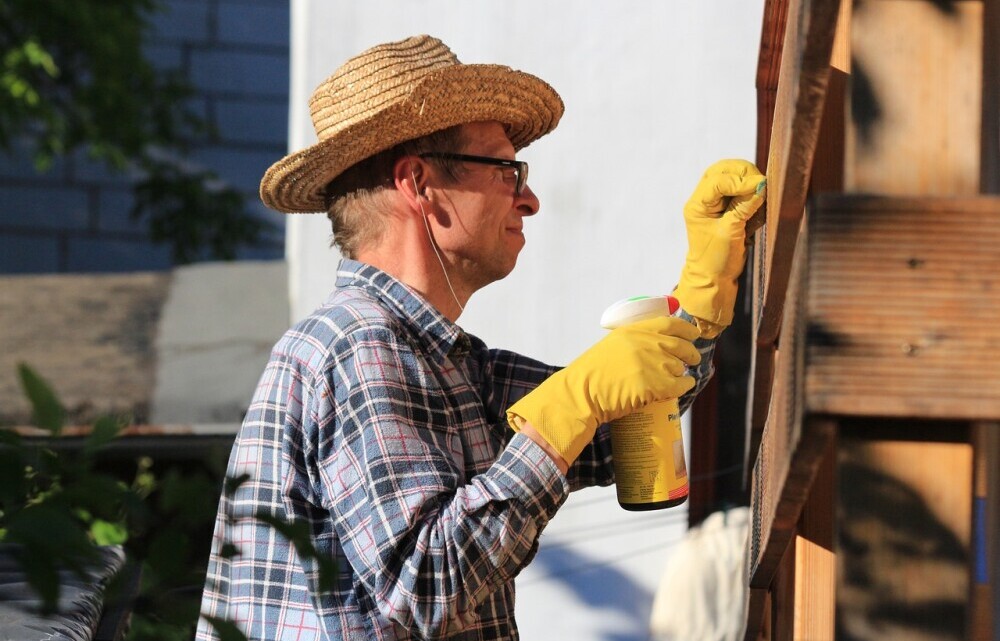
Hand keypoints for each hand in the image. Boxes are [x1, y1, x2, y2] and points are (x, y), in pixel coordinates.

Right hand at [506, 316, 700, 466]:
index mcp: (633, 331)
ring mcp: (651, 364)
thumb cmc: (591, 374)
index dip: (686, 328)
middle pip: (679, 345)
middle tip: (692, 358)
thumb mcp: (612, 346)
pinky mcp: (654, 385)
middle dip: (690, 352)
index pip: (669, 323)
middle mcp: (645, 344)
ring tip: (681, 375)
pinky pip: (680, 384)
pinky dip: (686, 385)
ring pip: (679, 366)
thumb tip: (655, 346)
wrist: (582, 394)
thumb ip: (633, 342)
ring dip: (684, 371)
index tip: (692, 333)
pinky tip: (686, 385)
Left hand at [672, 159, 765, 337]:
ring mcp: (715, 202)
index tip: (761, 186)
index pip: (718, 179)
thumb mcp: (730, 233)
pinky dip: (752, 194)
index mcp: (697, 204)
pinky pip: (741, 190)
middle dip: (744, 174)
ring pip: (733, 176)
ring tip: (758, 202)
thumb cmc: (716, 260)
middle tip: (761, 187)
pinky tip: (756, 211)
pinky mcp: (727, 208)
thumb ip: (744, 207)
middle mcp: (704, 199)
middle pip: (723, 170)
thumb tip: (761, 185)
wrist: (713, 279)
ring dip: (749, 183)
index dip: (740, 180)